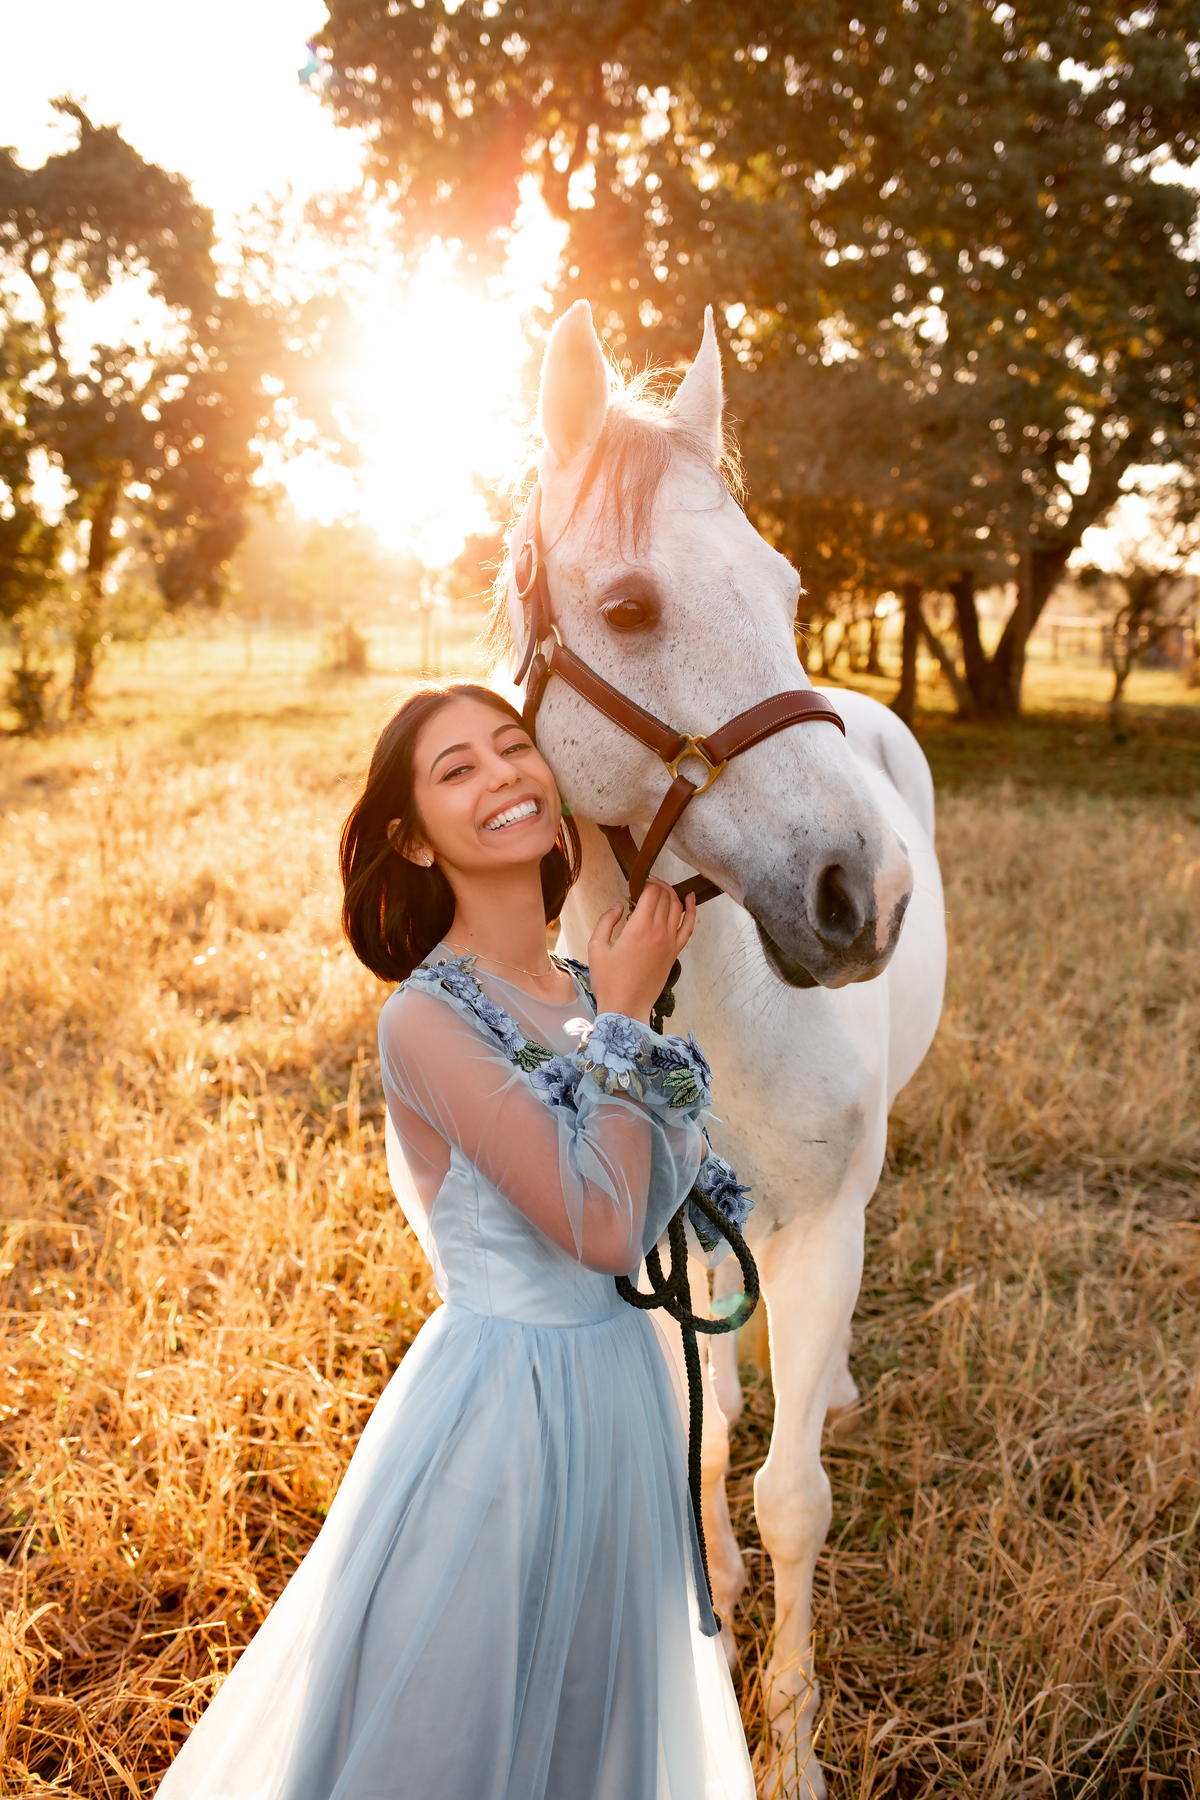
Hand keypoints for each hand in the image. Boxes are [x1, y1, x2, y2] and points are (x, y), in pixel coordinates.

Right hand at [588, 880, 696, 1024]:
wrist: (626, 1008)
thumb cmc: (608, 980)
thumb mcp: (596, 947)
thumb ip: (606, 920)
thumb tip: (619, 904)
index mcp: (638, 928)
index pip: (650, 893)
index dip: (644, 882)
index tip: (635, 883)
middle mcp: (658, 932)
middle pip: (664, 897)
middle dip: (657, 885)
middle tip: (645, 884)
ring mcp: (670, 943)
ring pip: (677, 907)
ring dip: (670, 893)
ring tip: (661, 887)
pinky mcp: (674, 953)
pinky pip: (689, 926)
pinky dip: (692, 910)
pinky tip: (690, 898)